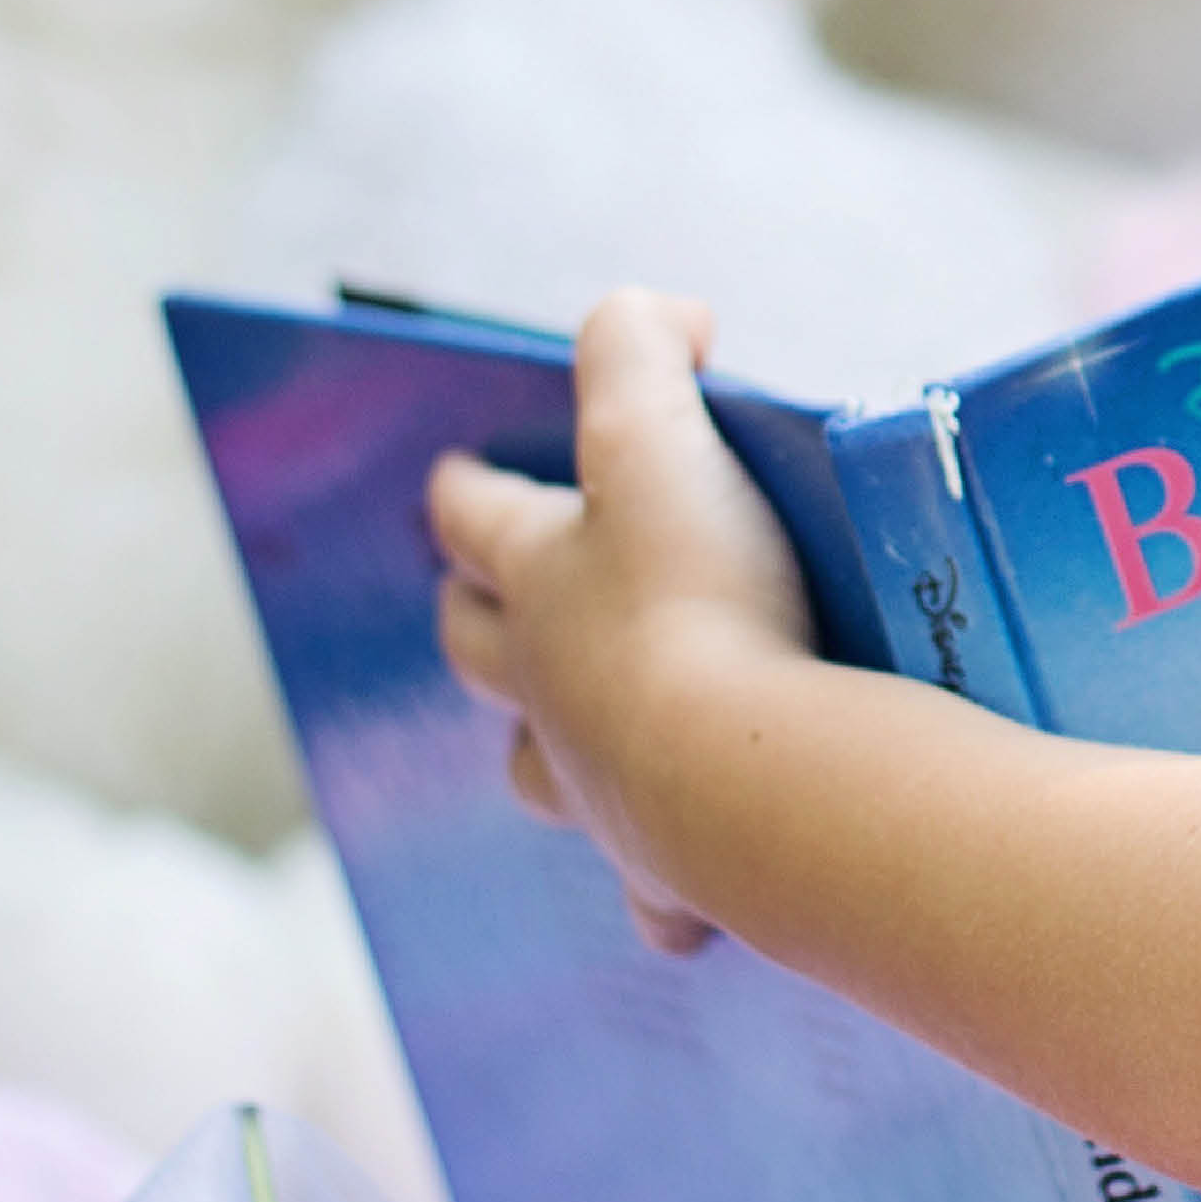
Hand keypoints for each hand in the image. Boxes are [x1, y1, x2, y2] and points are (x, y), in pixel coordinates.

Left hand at [431, 290, 819, 955]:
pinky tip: (685, 880)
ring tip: (582, 727)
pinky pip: (649, 886)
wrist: (747, 777)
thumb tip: (661, 315)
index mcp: (538, 580)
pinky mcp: (663, 866)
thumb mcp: (659, 430)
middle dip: (474, 617)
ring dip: (547, 742)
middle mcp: (546, 687)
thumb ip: (640, 343)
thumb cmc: (698, 594)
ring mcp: (594, 786)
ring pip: (537, 769)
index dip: (463, 488)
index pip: (472, 517)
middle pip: (476, 648)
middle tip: (485, 596)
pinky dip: (660, 876)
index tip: (453, 472)